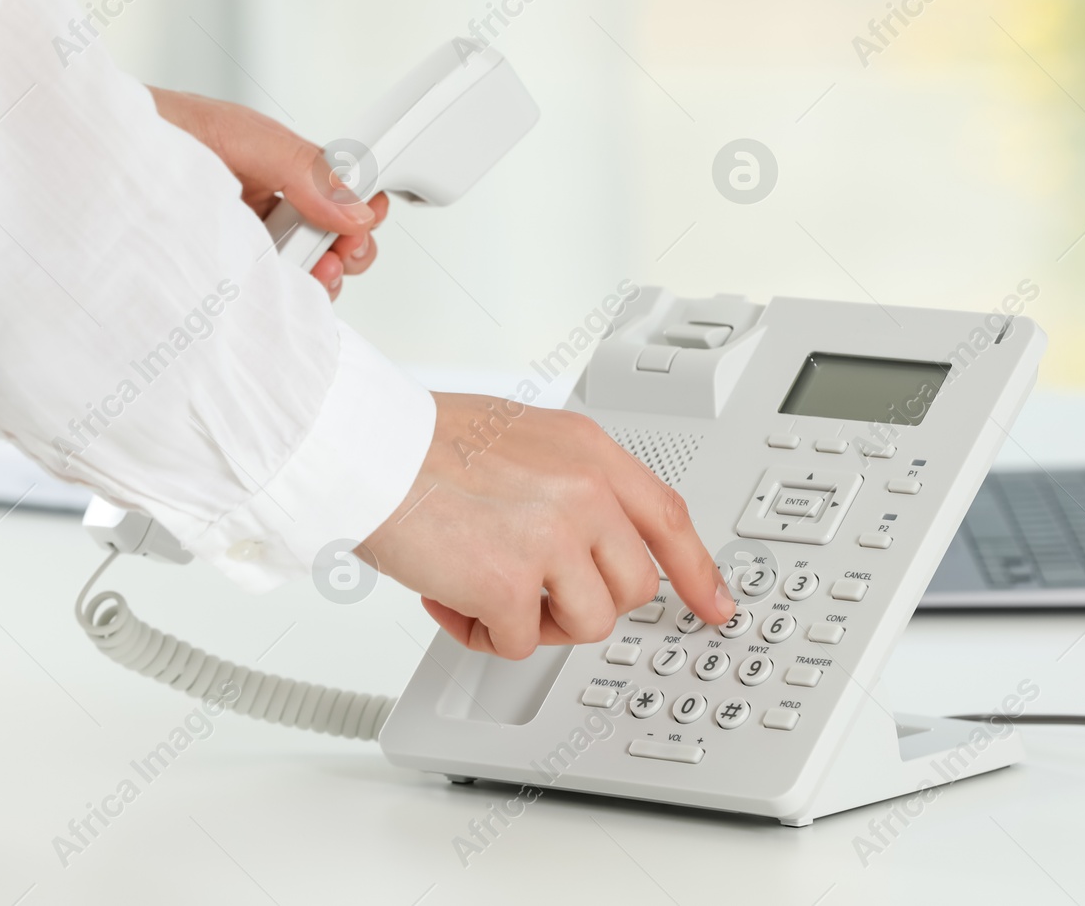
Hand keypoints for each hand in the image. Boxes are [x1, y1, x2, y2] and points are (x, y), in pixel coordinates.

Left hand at [149, 87, 387, 299]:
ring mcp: (240, 248)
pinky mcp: (218, 282)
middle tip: (334, 259)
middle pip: (330, 243)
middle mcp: (261, 211)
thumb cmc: (149, 134)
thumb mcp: (239, 135)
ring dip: (316, 282)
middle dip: (346, 253)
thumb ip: (302, 166)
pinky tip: (277, 298)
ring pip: (301, 278)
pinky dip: (280, 304)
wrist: (80, 163)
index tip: (362, 226)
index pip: (339, 196)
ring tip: (305, 278)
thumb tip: (353, 204)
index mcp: (275, 170)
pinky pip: (264, 301)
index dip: (360, 213)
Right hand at [364, 393, 735, 659]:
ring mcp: (554, 537)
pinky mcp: (513, 584)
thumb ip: (570, 482)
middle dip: (584, 602)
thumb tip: (594, 536)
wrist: (369, 449)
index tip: (716, 603)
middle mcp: (585, 491)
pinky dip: (481, 633)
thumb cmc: (424, 444)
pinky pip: (520, 644)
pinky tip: (450, 595)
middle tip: (531, 588)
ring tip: (486, 589)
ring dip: (535, 623)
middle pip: (632, 587)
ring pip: (586, 624)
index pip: (669, 518)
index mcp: (590, 452)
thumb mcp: (525, 440)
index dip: (698, 569)